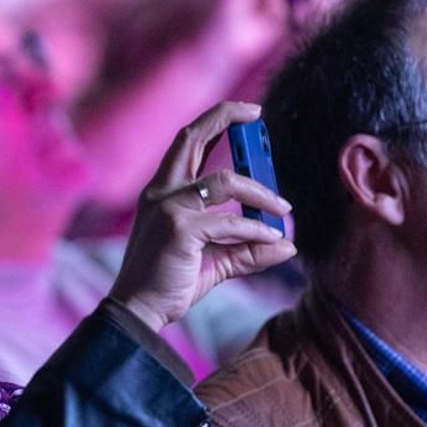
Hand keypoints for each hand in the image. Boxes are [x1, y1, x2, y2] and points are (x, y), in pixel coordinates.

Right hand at [108, 102, 296, 329]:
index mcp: (162, 193)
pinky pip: (230, 221)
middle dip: (225, 117)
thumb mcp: (213, 261)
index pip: (188, 144)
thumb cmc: (169, 283)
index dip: (216, 123)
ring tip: (283, 210)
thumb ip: (246, 250)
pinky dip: (256, 229)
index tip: (247, 116)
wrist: (140, 310)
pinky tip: (272, 240)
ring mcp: (167, 208)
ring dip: (261, 193)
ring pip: (225, 181)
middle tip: (257, 116)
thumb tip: (286, 245)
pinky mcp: (178, 229)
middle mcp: (161, 192)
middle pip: (191, 137)